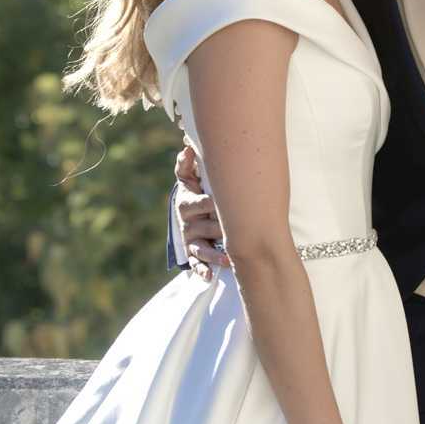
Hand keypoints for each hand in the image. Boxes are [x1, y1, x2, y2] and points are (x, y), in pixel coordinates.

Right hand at [173, 142, 229, 278]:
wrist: (190, 208)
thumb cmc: (198, 188)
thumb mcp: (192, 176)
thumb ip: (188, 163)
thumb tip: (186, 146)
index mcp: (188, 201)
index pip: (201, 203)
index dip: (214, 204)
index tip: (228, 204)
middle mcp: (187, 222)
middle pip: (206, 227)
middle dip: (221, 229)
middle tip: (238, 231)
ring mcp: (190, 239)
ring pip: (201, 248)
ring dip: (215, 254)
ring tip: (229, 258)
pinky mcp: (192, 253)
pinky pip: (195, 264)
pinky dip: (201, 270)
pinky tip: (209, 277)